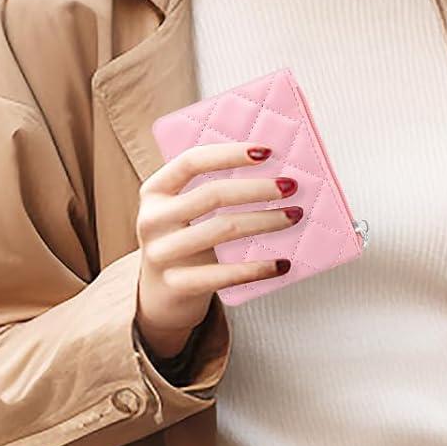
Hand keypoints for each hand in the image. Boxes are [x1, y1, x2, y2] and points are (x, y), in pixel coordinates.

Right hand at [136, 144, 299, 357]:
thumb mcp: (185, 211)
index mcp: (155, 192)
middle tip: (291, 186)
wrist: (158, 294)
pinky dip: (258, 268)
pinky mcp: (176, 285)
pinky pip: (224, 274)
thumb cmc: (185, 240)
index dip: (229, 154)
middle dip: (257, 188)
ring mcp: (161, 254)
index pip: (191, 162)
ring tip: (294, 215)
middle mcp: (152, 220)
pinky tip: (283, 264)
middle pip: (212, 194)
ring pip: (223, 229)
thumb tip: (271, 169)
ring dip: (266, 221)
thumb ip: (213, 189)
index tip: (267, 151)